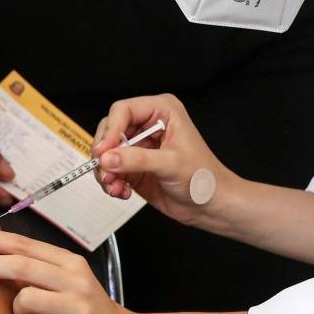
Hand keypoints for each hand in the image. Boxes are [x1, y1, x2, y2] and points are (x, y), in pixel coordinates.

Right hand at [93, 94, 238, 225]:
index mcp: (162, 111)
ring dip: (105, 171)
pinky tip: (121, 192)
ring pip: (106, 151)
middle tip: (105, 170)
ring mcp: (139, 146)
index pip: (124, 110)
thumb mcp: (170, 164)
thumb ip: (137, 160)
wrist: (210, 204)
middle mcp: (148, 125)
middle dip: (105, 152)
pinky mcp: (133, 166)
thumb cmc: (204, 177)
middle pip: (110, 130)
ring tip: (114, 186)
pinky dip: (110, 182)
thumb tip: (108, 158)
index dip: (111, 129)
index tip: (104, 151)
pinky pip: (110, 170)